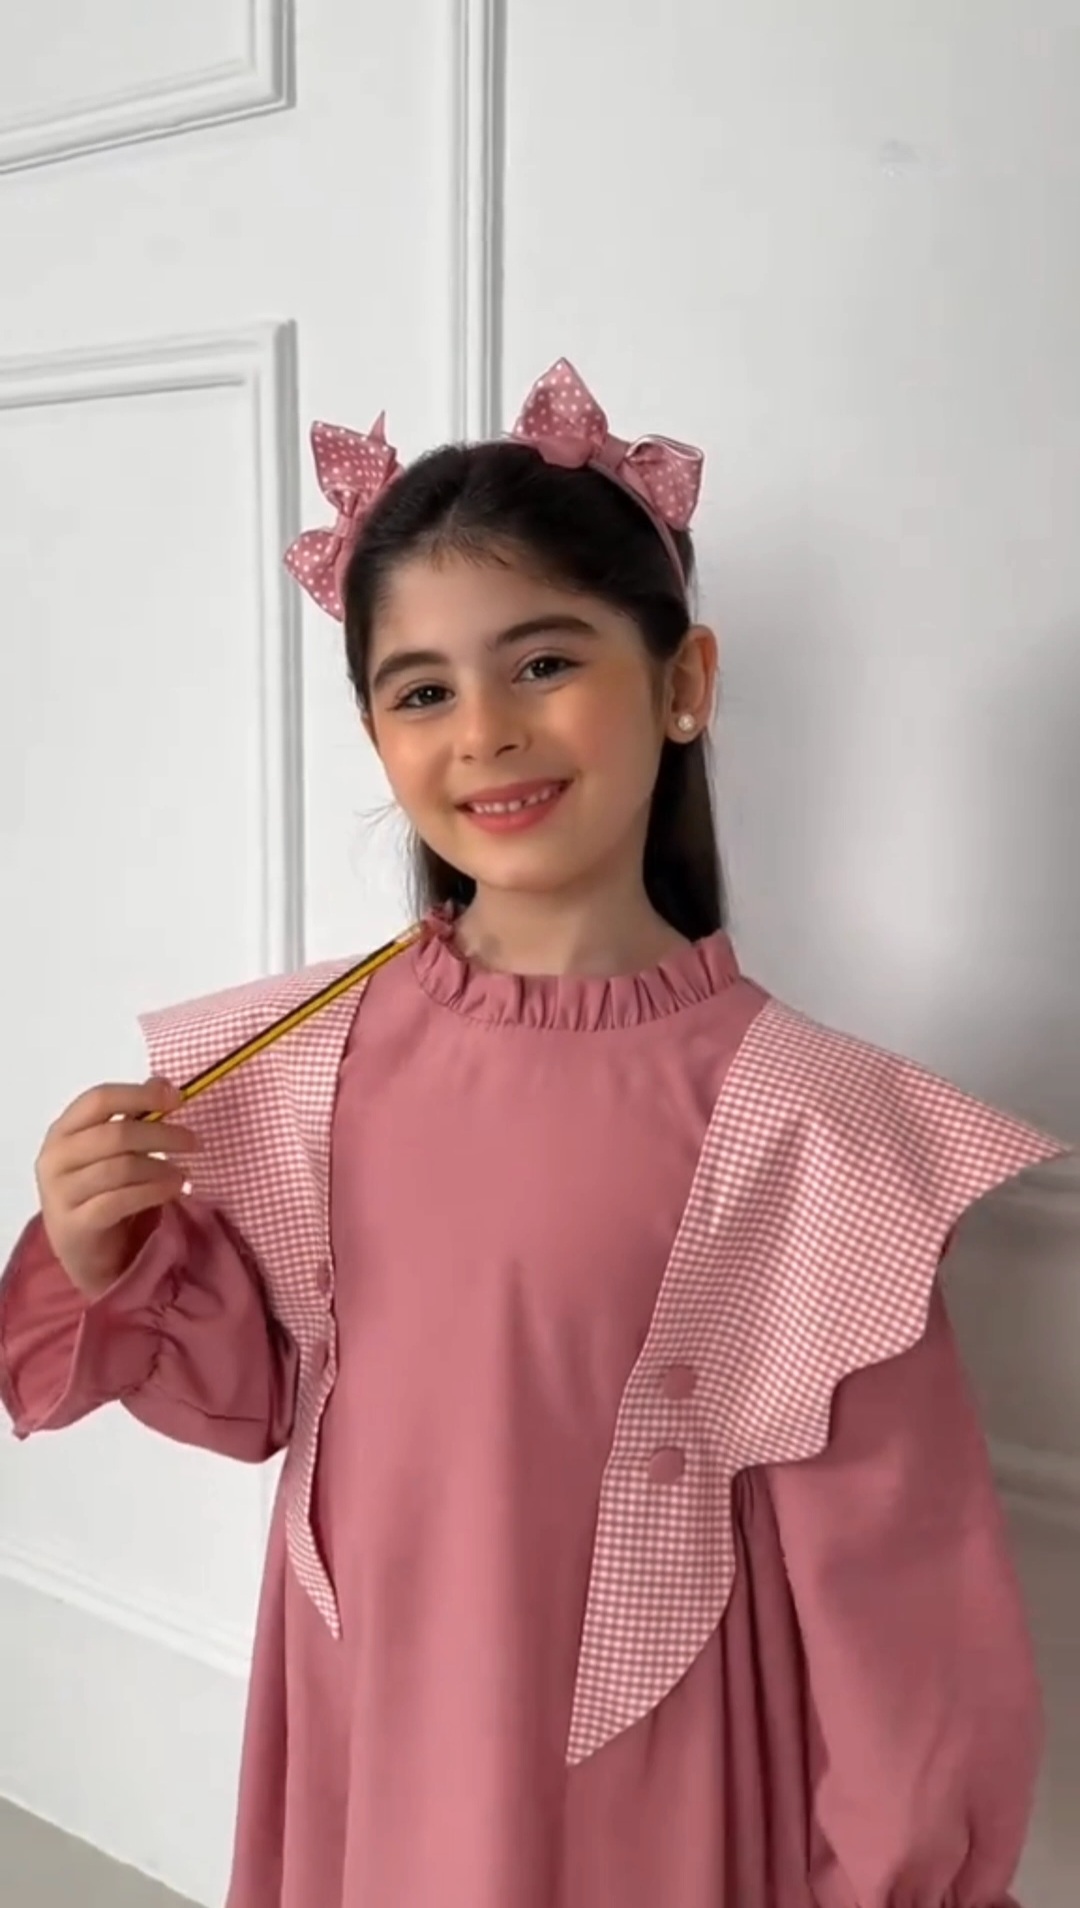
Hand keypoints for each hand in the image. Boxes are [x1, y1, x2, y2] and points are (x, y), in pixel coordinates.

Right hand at [34, 1078, 201, 1298]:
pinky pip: (120, 1201)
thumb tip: (162, 1083)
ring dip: (161, 1167)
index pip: (99, 1099)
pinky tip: (174, 1189)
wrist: (85, 1251)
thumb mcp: (114, 1151)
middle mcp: (56, 1158)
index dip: (140, 1094)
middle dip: (162, 1134)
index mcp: (63, 1131)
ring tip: (183, 1173)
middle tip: (193, 1141)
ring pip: (121, 1168)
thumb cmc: (101, 1191)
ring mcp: (61, 1193)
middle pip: (116, 1133)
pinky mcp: (75, 1225)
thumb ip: (133, 1115)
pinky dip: (154, 1191)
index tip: (177, 1098)